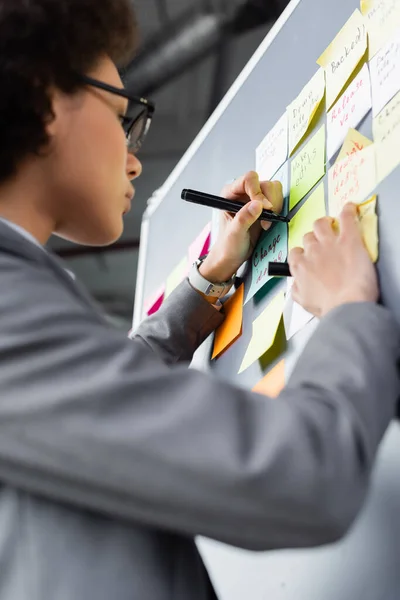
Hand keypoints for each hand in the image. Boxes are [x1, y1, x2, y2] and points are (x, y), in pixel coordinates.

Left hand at [199, 171, 283, 281]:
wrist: (232, 256)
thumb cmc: (228, 245)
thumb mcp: (234, 234)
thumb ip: (244, 218)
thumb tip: (257, 204)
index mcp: (230, 194)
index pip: (248, 180)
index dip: (258, 192)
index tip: (264, 208)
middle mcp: (242, 193)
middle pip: (264, 183)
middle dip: (269, 200)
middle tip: (265, 219)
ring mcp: (254, 198)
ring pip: (273, 188)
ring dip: (275, 205)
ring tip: (266, 222)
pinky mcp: (264, 206)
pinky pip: (277, 198)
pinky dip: (278, 209)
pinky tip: (268, 223)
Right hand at [289, 203, 378, 317]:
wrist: (347, 306)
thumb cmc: (328, 307)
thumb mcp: (304, 302)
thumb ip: (297, 289)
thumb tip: (295, 284)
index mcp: (300, 267)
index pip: (295, 253)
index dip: (303, 253)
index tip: (309, 257)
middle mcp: (311, 252)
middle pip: (308, 237)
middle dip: (314, 239)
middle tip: (323, 243)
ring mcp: (329, 244)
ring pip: (321, 224)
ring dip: (325, 223)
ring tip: (332, 225)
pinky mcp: (349, 240)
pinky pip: (346, 218)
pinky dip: (348, 212)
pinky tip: (350, 209)